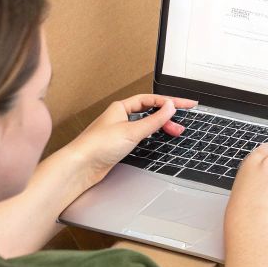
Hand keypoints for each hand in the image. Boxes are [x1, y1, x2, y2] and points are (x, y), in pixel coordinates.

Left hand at [69, 93, 197, 181]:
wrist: (81, 166)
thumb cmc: (97, 146)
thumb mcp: (131, 131)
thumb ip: (154, 120)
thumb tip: (170, 108)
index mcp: (121, 107)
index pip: (151, 100)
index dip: (171, 101)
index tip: (186, 104)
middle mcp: (120, 117)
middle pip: (150, 111)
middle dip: (168, 116)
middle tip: (182, 124)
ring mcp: (120, 131)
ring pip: (146, 123)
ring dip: (161, 126)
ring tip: (174, 132)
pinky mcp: (119, 144)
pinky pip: (141, 135)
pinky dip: (152, 135)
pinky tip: (157, 138)